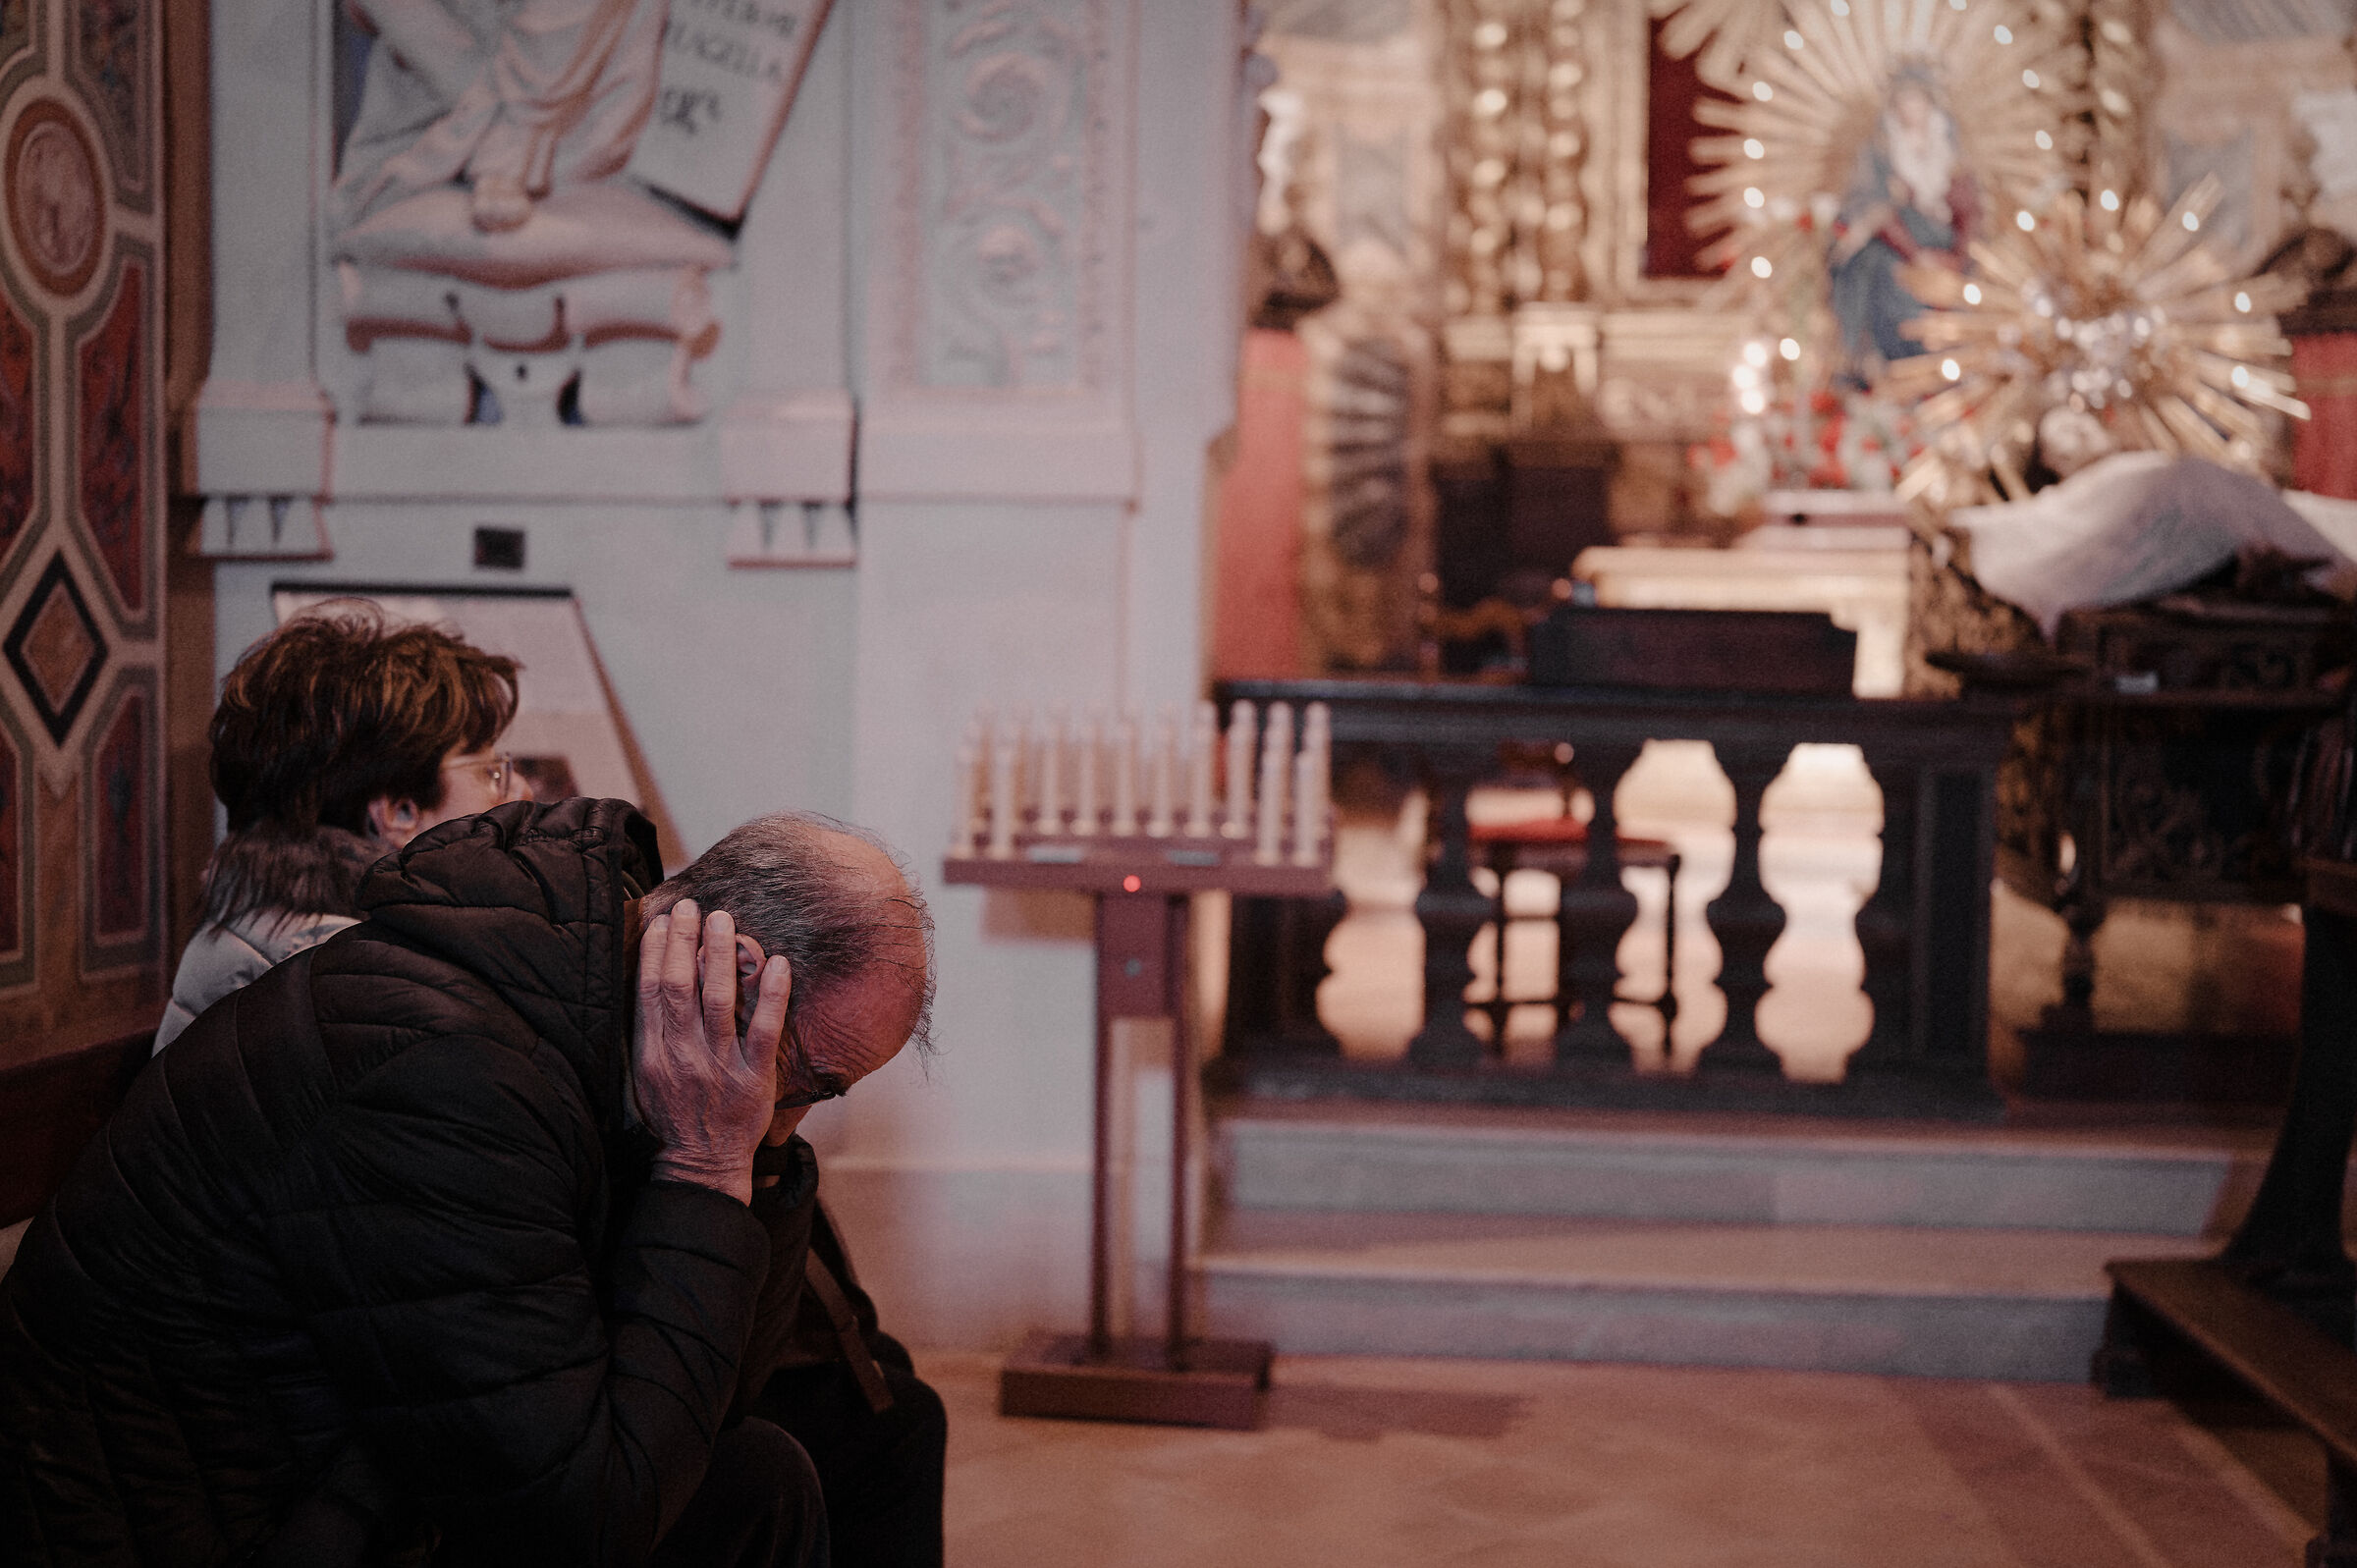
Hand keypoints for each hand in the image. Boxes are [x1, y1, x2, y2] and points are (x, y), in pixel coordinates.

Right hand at [632, 900, 790, 1205]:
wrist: (700, 1164)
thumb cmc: (674, 1115)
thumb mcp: (645, 1074)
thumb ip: (648, 1032)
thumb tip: (650, 982)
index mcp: (652, 1053)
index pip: (649, 992)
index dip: (654, 952)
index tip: (660, 921)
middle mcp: (682, 1055)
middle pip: (680, 986)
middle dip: (683, 941)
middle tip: (690, 906)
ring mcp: (719, 1065)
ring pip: (719, 1001)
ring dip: (721, 956)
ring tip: (724, 920)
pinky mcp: (753, 1078)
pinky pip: (764, 1030)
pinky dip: (771, 996)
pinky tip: (778, 963)